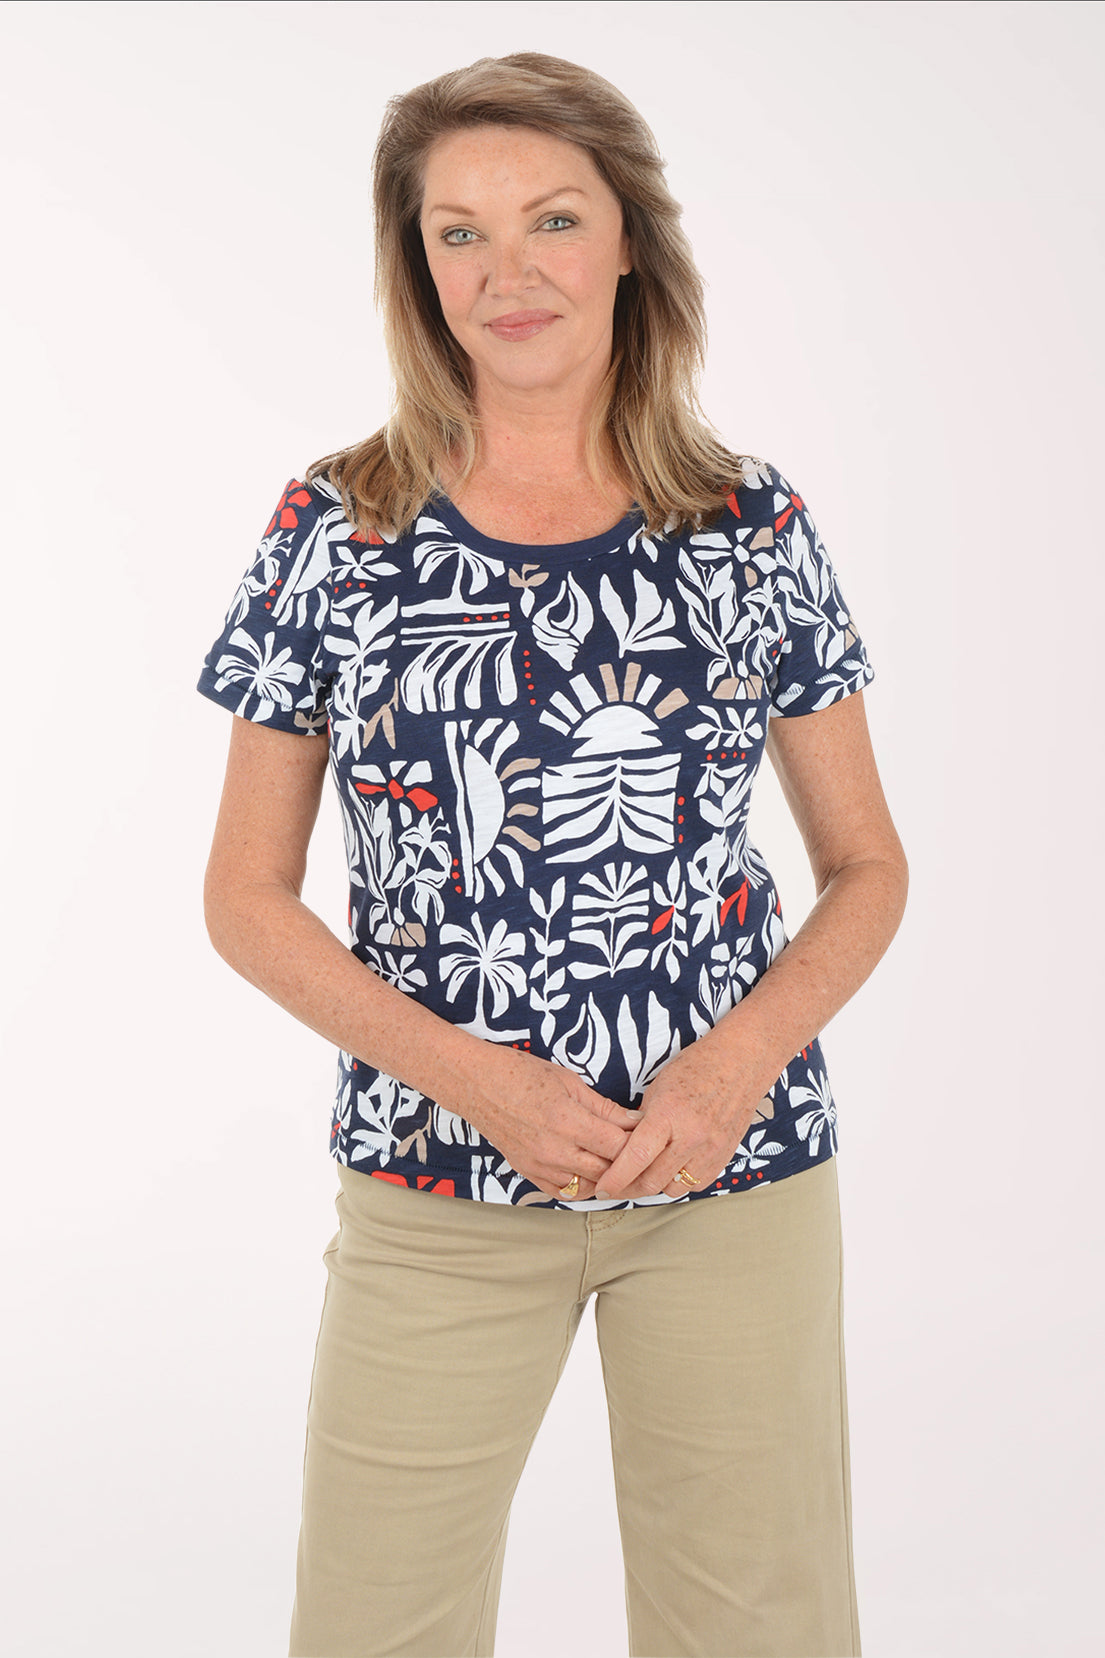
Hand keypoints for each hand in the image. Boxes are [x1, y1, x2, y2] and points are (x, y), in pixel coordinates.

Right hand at [462, 1046, 640, 1201]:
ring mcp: (539, 1165)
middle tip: (641, 1152)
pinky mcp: (528, 1173)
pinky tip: (589, 1171)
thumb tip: (636, 1121)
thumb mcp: (569, 1081)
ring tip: (618, 1162)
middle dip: (628, 1162)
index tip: (649, 1134)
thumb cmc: (522, 1074)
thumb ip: (604, 1107)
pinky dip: (581, 1186)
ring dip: (607, 1177)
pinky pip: (563, 1193)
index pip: (618, 1145)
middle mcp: (554, 1149)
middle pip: (608, 1171)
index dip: (639, 1142)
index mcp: (568, 1121)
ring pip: (589, 1187)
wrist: (477, 1084)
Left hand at [593, 1037, 763, 1202]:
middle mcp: (692, 1137)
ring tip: (640, 1176)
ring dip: (653, 1186)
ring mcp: (711, 1150)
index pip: (636, 1157)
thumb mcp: (658, 1087)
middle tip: (614, 1186)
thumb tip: (624, 1147)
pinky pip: (695, 1184)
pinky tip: (669, 1169)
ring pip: (672, 1188)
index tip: (601, 1189)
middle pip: (652, 1180)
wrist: (742, 1062)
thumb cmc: (698, 1066)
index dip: (615, 1179)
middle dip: (627, 1188)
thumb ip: (642, 1121)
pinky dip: (678, 1181)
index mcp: (669, 1114)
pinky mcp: (724, 1158)